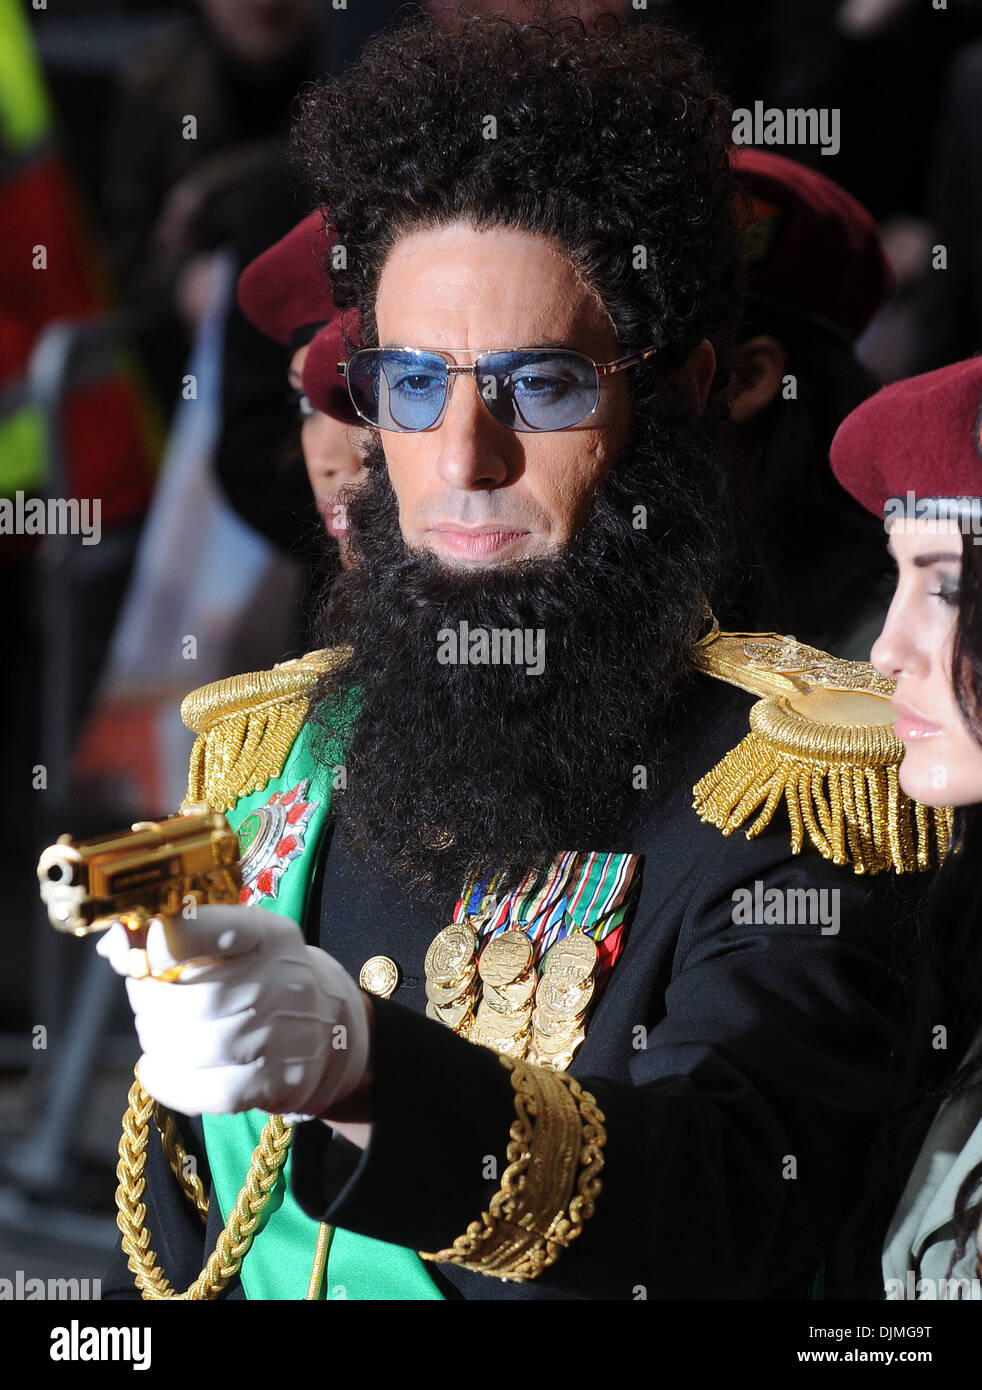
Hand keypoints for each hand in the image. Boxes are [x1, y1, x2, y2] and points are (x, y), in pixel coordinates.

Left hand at [96, 906, 370, 1120]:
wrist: (328, 1027)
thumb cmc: (261, 977)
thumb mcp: (235, 943)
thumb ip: (178, 938)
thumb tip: (114, 943)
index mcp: (267, 934)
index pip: (203, 930)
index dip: (157, 946)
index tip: (137, 956)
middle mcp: (282, 980)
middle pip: (195, 998)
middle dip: (151, 1005)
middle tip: (145, 1003)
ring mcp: (284, 1034)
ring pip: (198, 1046)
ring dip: (158, 1044)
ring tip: (155, 1035)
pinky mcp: (278, 1080)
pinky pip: (210, 1091)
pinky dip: (171, 1084)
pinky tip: (159, 1071)